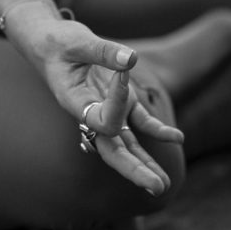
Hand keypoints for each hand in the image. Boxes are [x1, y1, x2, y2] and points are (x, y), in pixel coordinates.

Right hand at [18, 14, 183, 195]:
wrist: (51, 45)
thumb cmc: (58, 43)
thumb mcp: (77, 41)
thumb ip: (103, 51)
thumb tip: (131, 58)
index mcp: (75, 103)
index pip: (102, 118)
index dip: (117, 102)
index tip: (122, 70)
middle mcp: (91, 114)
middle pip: (113, 151)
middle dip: (135, 170)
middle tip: (157, 188)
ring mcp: (109, 110)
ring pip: (128, 145)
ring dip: (146, 164)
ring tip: (164, 185)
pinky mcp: (122, 103)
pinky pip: (141, 123)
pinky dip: (159, 130)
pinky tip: (179, 138)